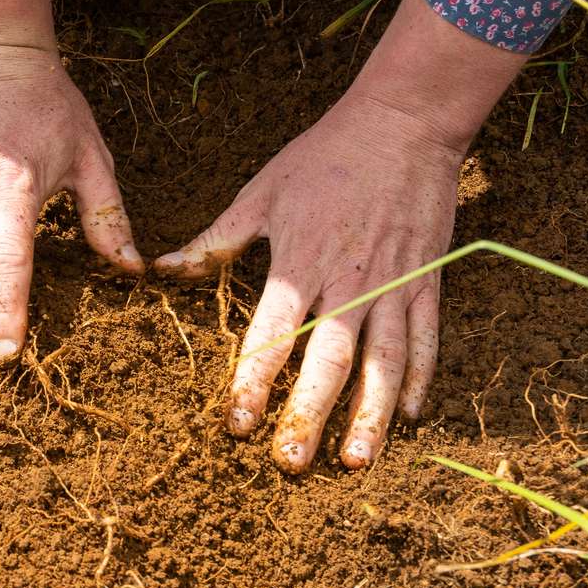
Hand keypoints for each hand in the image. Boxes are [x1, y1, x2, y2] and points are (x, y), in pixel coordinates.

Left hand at [156, 0, 524, 471]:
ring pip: (384, 361)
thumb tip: (159, 269)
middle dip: (308, 414)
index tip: (236, 422)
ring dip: (370, 415)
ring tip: (355, 462)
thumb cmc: (324, 157)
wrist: (403, 124)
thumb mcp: (262, 192)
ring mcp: (395, 284)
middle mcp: (349, 281)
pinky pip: (426, 339)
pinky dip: (420, 379)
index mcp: (301, 261)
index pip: (273, 332)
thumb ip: (215, 239)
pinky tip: (409, 417)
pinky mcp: (428, 281)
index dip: (253, 379)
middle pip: (328, 360)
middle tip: (290, 462)